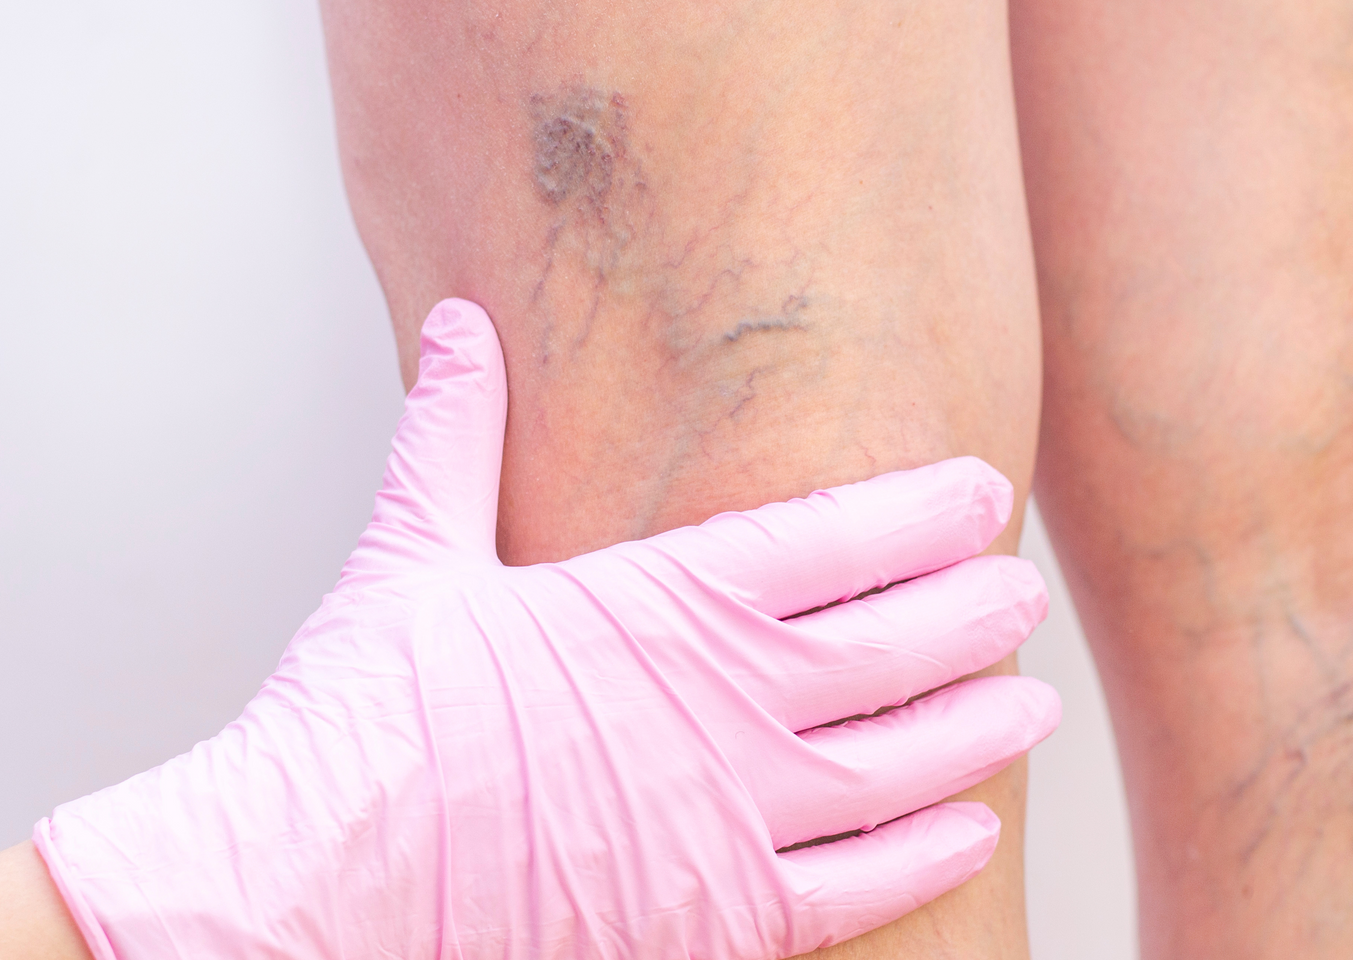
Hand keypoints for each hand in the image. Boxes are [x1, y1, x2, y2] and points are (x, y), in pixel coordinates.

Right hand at [34, 299, 1059, 959]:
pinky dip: (923, 855)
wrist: (322, 870)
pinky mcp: (712, 912)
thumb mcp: (411, 550)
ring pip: (897, 768)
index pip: (829, 537)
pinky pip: (852, 889)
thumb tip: (456, 327)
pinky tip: (970, 831)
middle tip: (1020, 596)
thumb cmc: (366, 714)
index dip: (919, 512)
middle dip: (971, 616)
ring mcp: (727, 814)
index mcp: (658, 602)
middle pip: (891, 648)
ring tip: (1030, 705)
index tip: (978, 491)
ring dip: (975, 731)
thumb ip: (455, 433)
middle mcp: (720, 703)